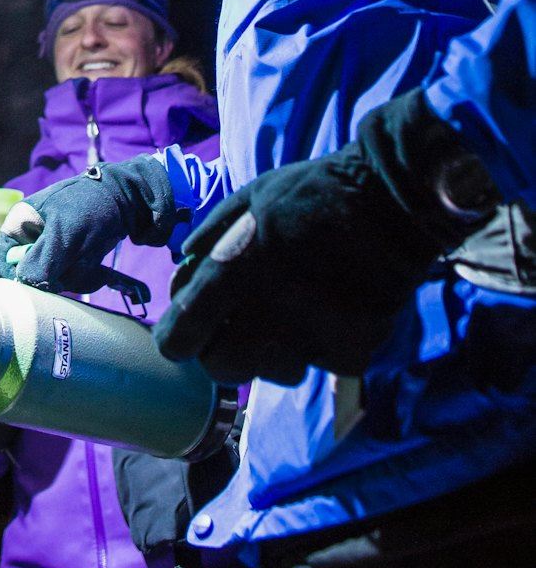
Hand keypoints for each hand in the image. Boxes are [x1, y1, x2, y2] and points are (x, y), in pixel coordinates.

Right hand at [0, 155, 175, 292]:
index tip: (47, 281)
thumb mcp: (64, 233)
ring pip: (58, 280)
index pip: (8, 263)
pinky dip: (91, 276)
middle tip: (78, 262)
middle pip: (35, 275)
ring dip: (79, 276)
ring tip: (93, 259)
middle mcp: (34, 237)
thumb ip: (42, 261)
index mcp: (20, 224)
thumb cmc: (91, 206)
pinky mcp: (74, 255)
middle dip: (61, 276)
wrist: (130, 197)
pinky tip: (105, 272)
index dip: (25, 277)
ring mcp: (55, 247)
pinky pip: (76, 277)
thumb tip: (28, 284)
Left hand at [155, 90, 497, 384]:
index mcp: (231, 274)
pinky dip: (316, 347)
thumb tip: (183, 277)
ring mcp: (310, 340)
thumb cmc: (311, 195)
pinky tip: (326, 313)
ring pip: (270, 372)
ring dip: (268, 353)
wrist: (391, 205)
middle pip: (220, 368)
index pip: (181, 337)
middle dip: (218, 353)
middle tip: (232, 329)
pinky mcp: (349, 355)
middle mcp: (266, 315)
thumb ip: (208, 240)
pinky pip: (318, 364)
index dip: (176, 341)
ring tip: (286, 316)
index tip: (181, 337)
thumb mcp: (246, 200)